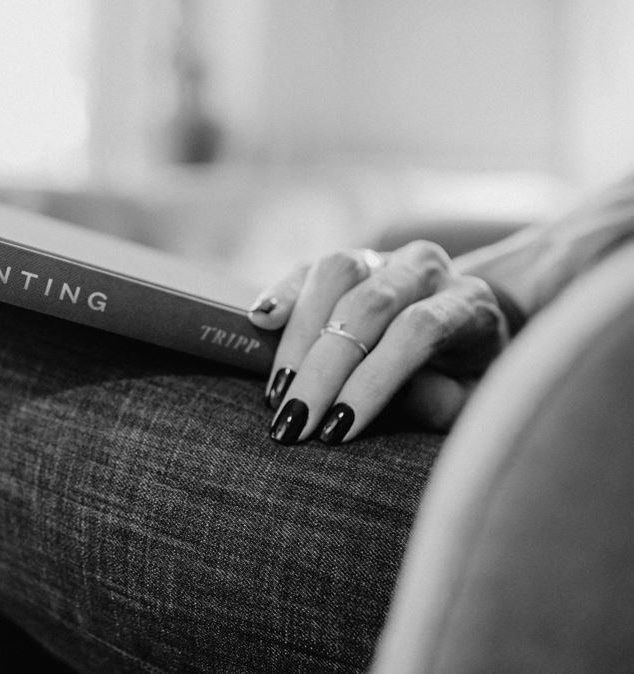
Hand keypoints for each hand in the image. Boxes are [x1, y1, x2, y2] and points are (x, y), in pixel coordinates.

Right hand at [248, 241, 509, 444]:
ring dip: (299, 335)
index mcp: (469, 304)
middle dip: (324, 368)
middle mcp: (428, 268)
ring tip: (277, 390)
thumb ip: (432, 400)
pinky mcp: (349, 262)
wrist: (469, 332)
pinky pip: (309, 268)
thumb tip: (377, 398)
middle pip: (369, 304)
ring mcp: (386, 258)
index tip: (337, 428)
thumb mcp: (468, 405)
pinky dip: (283, 293)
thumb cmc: (466, 382)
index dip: (373, 380)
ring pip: (336, 273)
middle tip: (293, 421)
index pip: (418, 330)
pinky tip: (259, 322)